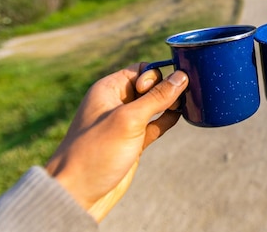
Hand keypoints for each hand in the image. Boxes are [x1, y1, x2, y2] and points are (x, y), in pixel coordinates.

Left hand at [45, 63, 187, 221]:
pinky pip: (155, 124)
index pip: (140, 70)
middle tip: (183, 95)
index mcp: (108, 90)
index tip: (158, 91)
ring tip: (188, 103)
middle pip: (150, 86)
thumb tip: (181, 76)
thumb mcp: (129, 119)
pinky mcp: (134, 142)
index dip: (154, 76)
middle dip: (167, 88)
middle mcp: (117, 103)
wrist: (78, 194)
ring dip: (171, 103)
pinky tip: (180, 116)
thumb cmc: (96, 152)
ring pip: (155, 106)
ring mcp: (126, 124)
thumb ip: (156, 97)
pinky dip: (168, 120)